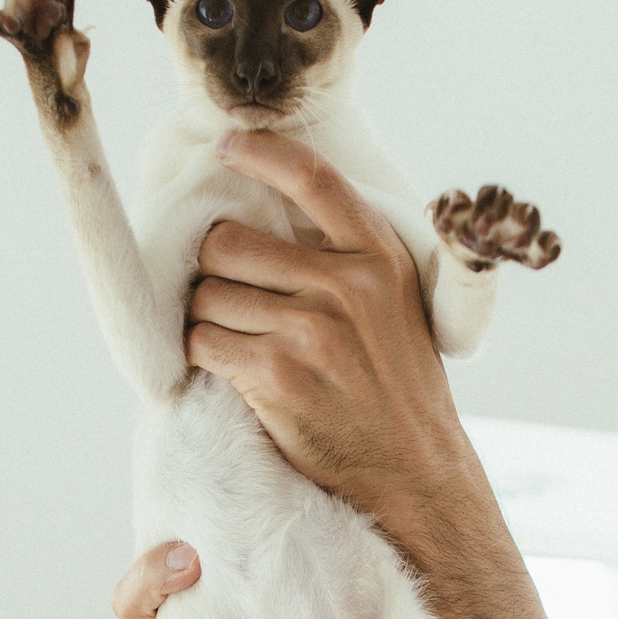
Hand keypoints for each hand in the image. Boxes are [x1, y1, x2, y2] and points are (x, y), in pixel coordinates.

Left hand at [185, 130, 481, 533]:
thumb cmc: (397, 385)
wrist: (415, 469)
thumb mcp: (396, 304)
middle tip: (232, 296)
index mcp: (379, 256)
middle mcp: (346, 286)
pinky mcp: (275, 376)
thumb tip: (265, 214)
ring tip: (238, 340)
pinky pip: (202, 342)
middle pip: (228, 242)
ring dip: (207, 318)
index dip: (259, 152)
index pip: (312, 178)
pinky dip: (203, 355)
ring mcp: (309, 331)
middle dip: (215, 270)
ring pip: (207, 295)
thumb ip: (347, 259)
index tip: (226, 149)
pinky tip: (231, 368)